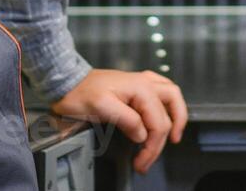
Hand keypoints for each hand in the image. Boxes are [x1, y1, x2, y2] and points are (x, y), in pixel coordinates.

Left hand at [50, 69, 186, 174]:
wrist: (68, 81)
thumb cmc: (81, 93)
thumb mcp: (101, 107)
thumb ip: (127, 120)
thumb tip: (143, 135)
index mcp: (140, 88)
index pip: (157, 123)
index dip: (152, 147)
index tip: (141, 163)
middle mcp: (146, 83)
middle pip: (167, 114)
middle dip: (162, 140)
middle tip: (149, 159)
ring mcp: (142, 82)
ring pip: (172, 96)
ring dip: (177, 116)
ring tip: (176, 136)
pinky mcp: (136, 85)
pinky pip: (162, 91)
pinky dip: (168, 104)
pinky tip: (165, 113)